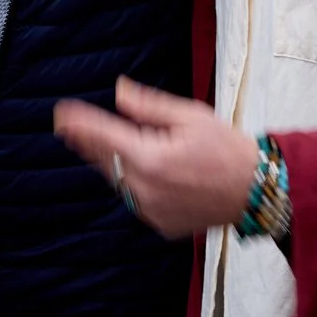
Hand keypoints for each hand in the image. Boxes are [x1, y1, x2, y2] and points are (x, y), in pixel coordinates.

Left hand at [52, 77, 255, 240]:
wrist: (256, 190)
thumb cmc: (228, 148)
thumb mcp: (190, 116)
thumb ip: (149, 107)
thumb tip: (119, 92)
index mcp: (152, 158)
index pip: (104, 136)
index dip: (80, 123)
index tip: (60, 114)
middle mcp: (146, 188)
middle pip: (105, 160)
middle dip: (87, 141)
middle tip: (68, 126)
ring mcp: (152, 210)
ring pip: (118, 181)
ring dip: (109, 161)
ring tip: (100, 143)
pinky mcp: (161, 224)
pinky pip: (136, 198)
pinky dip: (132, 182)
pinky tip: (140, 169)